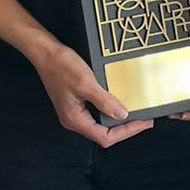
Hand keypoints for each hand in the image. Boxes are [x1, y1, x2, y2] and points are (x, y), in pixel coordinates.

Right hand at [32, 39, 153, 146]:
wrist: (45, 52)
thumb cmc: (61, 66)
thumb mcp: (86, 83)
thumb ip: (105, 101)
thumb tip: (122, 115)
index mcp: (75, 120)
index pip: (105, 137)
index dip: (126, 132)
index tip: (143, 123)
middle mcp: (74, 120)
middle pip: (104, 134)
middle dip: (125, 128)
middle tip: (144, 119)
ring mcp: (74, 112)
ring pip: (100, 124)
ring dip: (118, 119)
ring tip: (135, 113)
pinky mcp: (75, 103)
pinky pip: (96, 113)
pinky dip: (109, 110)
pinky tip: (119, 102)